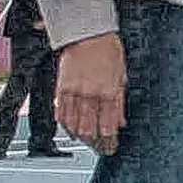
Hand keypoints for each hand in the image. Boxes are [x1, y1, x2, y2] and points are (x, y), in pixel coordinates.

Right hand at [56, 33, 125, 155]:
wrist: (88, 34)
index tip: (111, 148)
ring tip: (87, 141)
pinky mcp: (61, 88)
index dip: (109, 141)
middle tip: (99, 148)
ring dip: (80, 136)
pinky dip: (65, 124)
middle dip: (95, 143)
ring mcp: (74, 92)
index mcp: (110, 92)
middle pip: (90, 129)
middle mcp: (91, 94)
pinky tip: (71, 129)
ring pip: (74, 124)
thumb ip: (120, 102)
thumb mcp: (122, 75)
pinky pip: (60, 113)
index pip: (109, 126)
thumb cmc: (108, 50)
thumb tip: (121, 122)